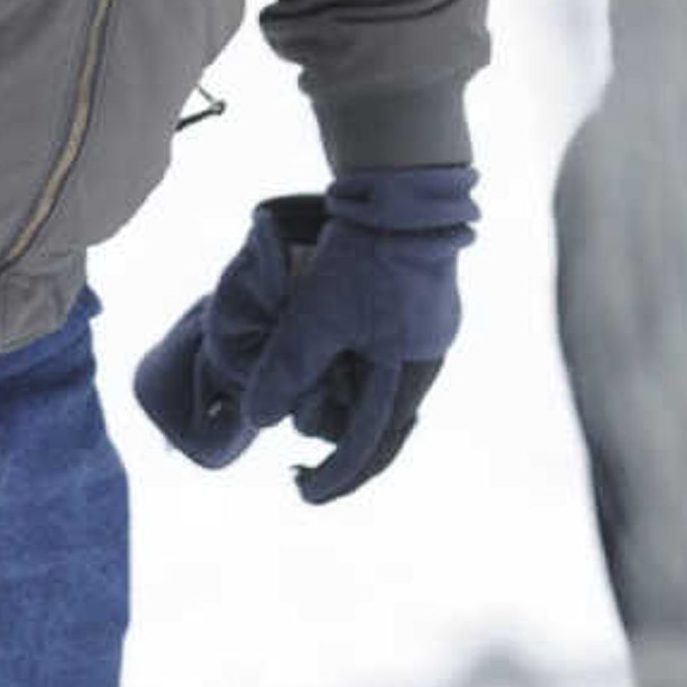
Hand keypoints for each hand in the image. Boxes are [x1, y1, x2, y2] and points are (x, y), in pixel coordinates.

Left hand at [132, 166, 477, 503]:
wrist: (402, 193)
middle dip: (347, 456)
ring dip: (353, 415)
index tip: (302, 494)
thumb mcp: (314, 318)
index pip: (372, 445)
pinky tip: (337, 376)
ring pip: (388, 393)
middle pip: (387, 427)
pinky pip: (389, 362)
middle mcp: (426, 359)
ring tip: (313, 428)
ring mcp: (427, 331)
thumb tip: (259, 422)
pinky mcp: (418, 305)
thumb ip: (287, 371)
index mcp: (409, 373)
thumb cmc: (359, 258)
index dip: (336, 476)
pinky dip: (360, 380)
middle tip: (308, 475)